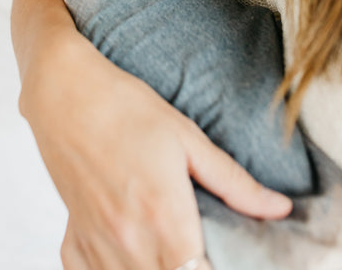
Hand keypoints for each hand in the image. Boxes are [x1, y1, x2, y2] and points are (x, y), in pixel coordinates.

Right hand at [13, 0, 290, 269]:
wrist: (62, 89)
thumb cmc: (125, 106)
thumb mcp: (186, 136)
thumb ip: (233, 181)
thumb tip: (279, 209)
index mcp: (164, 217)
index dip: (217, 267)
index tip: (220, 250)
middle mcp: (129, 241)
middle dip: (187, 267)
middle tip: (197, 244)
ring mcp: (96, 243)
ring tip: (167, 246)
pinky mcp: (72, 236)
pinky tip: (126, 252)